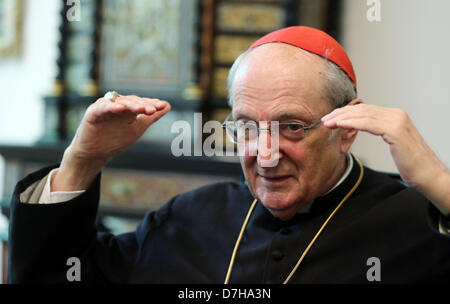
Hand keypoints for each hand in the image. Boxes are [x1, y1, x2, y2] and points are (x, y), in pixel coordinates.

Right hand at [53, 95, 170, 190]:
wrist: (95, 154)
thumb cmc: (115, 140)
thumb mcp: (137, 128)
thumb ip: (151, 117)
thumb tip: (167, 105)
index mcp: (128, 108)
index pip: (140, 103)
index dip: (151, 104)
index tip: (162, 106)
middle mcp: (116, 105)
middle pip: (131, 101)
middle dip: (143, 105)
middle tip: (153, 109)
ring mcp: (105, 108)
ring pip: (119, 102)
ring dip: (130, 105)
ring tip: (140, 108)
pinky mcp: (93, 113)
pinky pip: (102, 108)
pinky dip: (110, 107)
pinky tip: (120, 109)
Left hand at [322, 102, 449, 214]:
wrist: (429, 175)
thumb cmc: (412, 164)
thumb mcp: (393, 143)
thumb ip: (380, 131)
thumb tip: (362, 128)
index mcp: (395, 116)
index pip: (365, 109)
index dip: (345, 112)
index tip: (331, 118)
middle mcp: (396, 115)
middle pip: (361, 109)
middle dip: (340, 113)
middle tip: (325, 119)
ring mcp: (397, 121)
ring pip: (362, 115)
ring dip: (342, 118)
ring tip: (327, 123)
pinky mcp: (395, 131)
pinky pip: (368, 123)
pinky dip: (351, 123)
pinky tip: (340, 125)